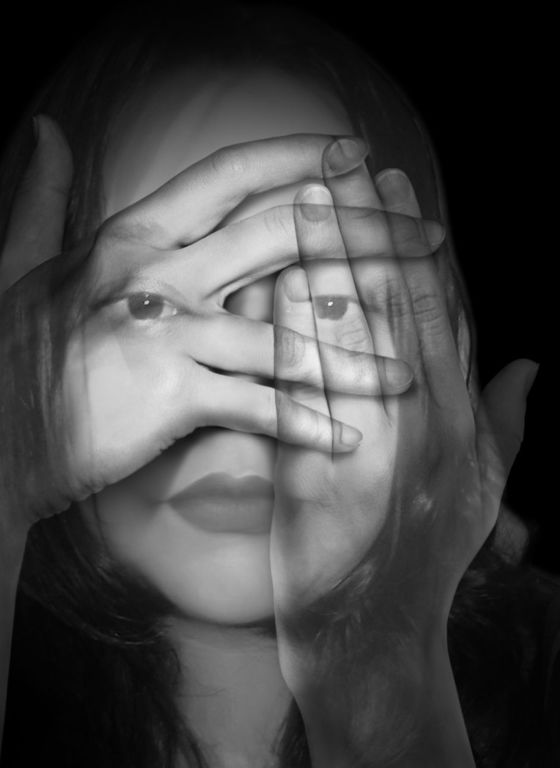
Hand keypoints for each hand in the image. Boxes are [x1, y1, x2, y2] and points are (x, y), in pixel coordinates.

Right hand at [0, 121, 418, 528]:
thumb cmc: (8, 359)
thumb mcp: (20, 267)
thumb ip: (42, 197)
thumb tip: (46, 128)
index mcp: (130, 234)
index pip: (229, 176)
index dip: (299, 159)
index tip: (356, 157)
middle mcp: (156, 270)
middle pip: (282, 234)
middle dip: (364, 234)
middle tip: (427, 239)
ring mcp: (165, 330)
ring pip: (285, 329)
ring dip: (356, 350)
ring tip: (410, 369)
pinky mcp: (170, 393)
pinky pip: (257, 403)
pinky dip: (305, 421)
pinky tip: (348, 436)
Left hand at [270, 138, 536, 761]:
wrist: (374, 631)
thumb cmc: (428, 555)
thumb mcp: (485, 489)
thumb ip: (508, 421)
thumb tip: (530, 361)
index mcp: (459, 415)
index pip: (436, 308)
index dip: (412, 241)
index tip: (393, 186)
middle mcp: (422, 421)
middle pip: (390, 306)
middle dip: (363, 229)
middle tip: (338, 163)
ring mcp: (370, 445)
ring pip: (346, 335)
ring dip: (320, 261)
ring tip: (300, 200)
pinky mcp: (317, 474)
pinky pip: (297, 388)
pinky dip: (282, 332)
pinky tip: (264, 282)